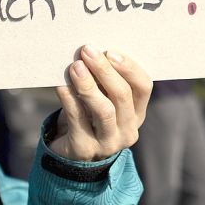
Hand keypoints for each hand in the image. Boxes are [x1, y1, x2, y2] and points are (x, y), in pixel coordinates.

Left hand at [50, 45, 151, 161]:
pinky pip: (78, 120)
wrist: (70, 152)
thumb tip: (92, 52)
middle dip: (104, 70)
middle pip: (122, 96)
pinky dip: (69, 99)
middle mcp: (127, 130)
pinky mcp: (84, 149)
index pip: (143, 87)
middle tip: (87, 51)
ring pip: (104, 110)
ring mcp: (108, 143)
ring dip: (89, 85)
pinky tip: (61, 85)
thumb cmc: (88, 115)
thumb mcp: (103, 99)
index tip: (110, 51)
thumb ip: (103, 80)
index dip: (129, 68)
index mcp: (137, 113)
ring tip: (75, 67)